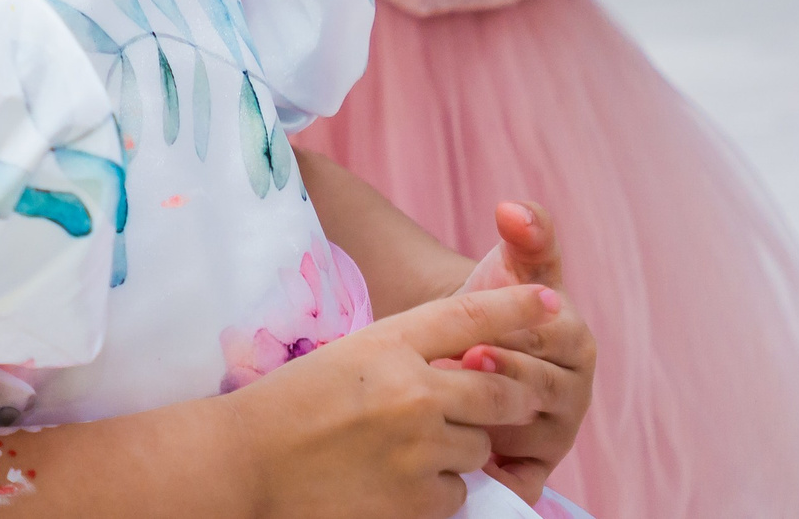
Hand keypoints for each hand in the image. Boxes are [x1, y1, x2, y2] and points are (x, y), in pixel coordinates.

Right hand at [227, 285, 563, 518]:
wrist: (245, 464)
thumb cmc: (289, 407)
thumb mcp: (347, 358)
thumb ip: (405, 358)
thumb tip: (466, 366)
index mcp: (389, 343)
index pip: (470, 314)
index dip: (517, 304)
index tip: (553, 300)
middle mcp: (414, 389)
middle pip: (501, 387)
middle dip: (512, 397)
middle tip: (511, 402)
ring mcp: (420, 445)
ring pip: (481, 446)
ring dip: (459, 451)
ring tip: (406, 451)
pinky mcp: (420, 498)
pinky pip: (457, 492)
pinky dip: (437, 492)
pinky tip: (393, 483)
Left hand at [447, 202, 595, 506]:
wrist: (467, 342)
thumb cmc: (494, 299)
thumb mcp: (512, 262)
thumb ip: (527, 231)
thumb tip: (513, 208)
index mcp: (578, 342)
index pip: (554, 344)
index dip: (516, 342)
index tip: (475, 343)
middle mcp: (575, 392)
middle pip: (539, 391)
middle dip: (496, 381)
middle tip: (454, 375)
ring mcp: (555, 432)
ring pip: (526, 434)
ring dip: (485, 425)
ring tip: (445, 411)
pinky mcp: (533, 469)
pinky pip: (519, 482)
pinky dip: (492, 476)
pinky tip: (457, 461)